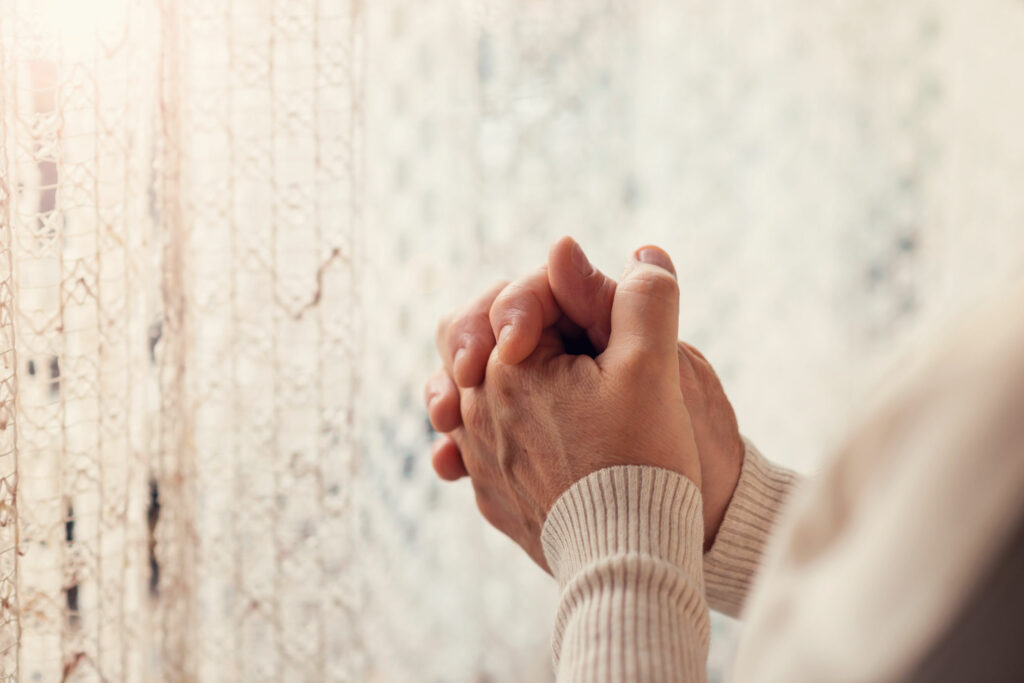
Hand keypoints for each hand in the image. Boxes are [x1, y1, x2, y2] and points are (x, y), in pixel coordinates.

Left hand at [426, 237, 743, 549]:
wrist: (630, 560)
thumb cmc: (641, 457)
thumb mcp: (654, 365)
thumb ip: (644, 299)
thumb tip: (641, 253)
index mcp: (506, 368)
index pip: (511, 301)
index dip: (557, 295)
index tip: (593, 323)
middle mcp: (475, 412)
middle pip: (464, 340)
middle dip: (504, 327)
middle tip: (538, 336)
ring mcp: (479, 459)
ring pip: (464, 395)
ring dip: (491, 379)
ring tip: (525, 382)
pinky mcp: (493, 498)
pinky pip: (473, 451)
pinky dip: (494, 433)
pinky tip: (520, 441)